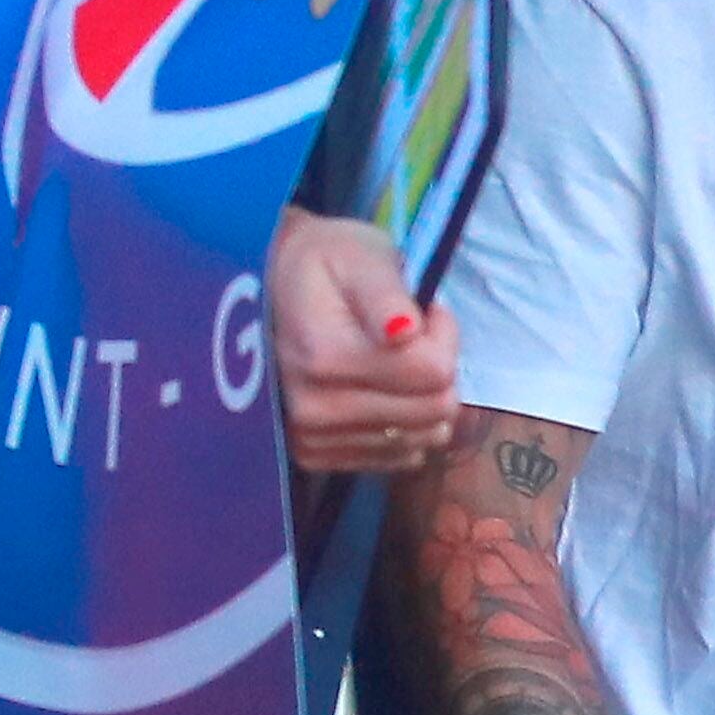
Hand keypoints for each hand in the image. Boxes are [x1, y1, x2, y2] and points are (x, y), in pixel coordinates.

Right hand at [274, 208, 458, 472]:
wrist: (272, 290)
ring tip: (393, 359)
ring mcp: (313, 439)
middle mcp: (313, 410)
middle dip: (438, 367)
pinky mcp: (318, 457)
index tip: (424, 311)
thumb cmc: (326, 265)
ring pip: (424, 436)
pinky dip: (405, 423)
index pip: (433, 372)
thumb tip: (404, 332)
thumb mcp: (359, 257)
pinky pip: (401, 455)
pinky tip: (380, 389)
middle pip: (433, 410)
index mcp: (323, 357)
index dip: (442, 336)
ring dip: (423, 396)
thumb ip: (385, 294)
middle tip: (412, 334)